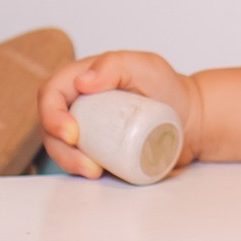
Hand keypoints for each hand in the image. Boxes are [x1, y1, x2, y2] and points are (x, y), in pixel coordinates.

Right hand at [38, 49, 199, 178]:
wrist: (189, 120)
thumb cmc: (167, 87)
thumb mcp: (145, 66)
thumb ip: (114, 65)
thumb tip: (81, 83)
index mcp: (80, 80)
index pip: (51, 95)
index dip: (51, 115)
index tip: (72, 134)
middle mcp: (79, 105)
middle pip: (52, 127)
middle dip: (61, 149)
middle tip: (87, 164)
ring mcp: (88, 130)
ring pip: (63, 149)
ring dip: (70, 164)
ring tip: (95, 172)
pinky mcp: (98, 151)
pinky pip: (82, 162)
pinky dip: (84, 172)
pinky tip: (99, 175)